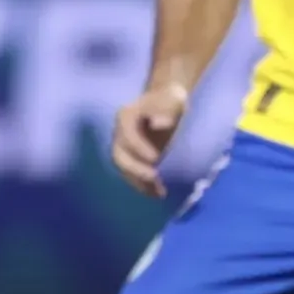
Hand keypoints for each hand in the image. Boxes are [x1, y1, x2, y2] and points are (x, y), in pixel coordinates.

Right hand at [109, 80, 190, 196]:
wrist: (166, 104)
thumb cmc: (170, 100)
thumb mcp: (173, 99)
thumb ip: (167, 109)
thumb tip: (160, 124)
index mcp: (125, 116)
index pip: (126, 134)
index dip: (138, 147)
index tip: (156, 158)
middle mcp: (119, 133)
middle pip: (119, 155)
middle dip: (134, 169)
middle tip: (154, 177)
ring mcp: (124, 148)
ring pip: (125, 169)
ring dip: (139, 182)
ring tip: (158, 192)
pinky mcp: (132, 159)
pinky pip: (133, 176)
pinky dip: (145, 187)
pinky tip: (160, 194)